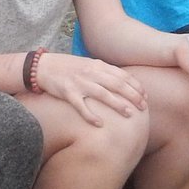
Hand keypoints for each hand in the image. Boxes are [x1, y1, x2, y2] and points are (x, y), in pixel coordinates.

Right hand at [31, 51, 147, 125]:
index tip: (145, 96)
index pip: (122, 75)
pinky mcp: (68, 93)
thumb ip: (103, 71)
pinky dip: (91, 115)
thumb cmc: (68, 67)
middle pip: (116, 84)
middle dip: (132, 95)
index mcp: (97, 65)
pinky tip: (100, 124)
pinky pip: (81, 106)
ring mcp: (79, 83)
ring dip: (117, 104)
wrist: (43, 67)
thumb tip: (122, 82)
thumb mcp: (88, 64)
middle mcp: (90, 73)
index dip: (135, 86)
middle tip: (143, 107)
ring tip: (129, 115)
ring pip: (103, 94)